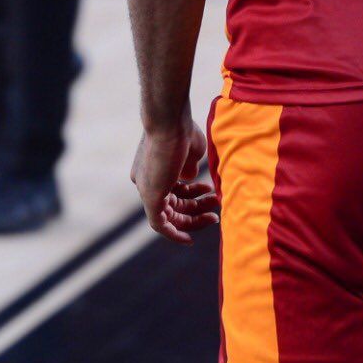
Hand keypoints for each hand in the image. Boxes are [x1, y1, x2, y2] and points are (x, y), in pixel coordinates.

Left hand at [131, 112, 218, 244]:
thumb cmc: (182, 131)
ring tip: (215, 214)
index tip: (209, 194)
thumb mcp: (190, 152)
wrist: (168, 122)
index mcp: (153, 170)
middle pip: (172, 205)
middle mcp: (146, 182)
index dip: (192, 195)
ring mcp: (146, 190)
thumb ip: (189, 168)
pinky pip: (160, 224)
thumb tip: (188, 179)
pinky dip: (173, 233)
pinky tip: (188, 239)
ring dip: (192, 219)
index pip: (173, 190)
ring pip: (169, 215)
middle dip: (196, 210)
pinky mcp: (150, 198)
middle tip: (216, 208)